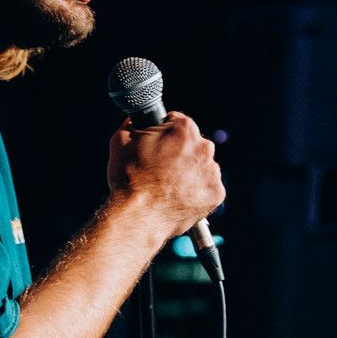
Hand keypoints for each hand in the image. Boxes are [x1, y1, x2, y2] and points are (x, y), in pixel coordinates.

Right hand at [106, 112, 224, 237]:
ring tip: (169, 187)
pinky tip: (179, 198)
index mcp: (184, 129)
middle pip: (193, 145)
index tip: (157, 147)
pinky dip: (197, 193)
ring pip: (202, 167)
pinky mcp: (216, 194)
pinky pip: (208, 189)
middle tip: (161, 170)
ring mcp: (212, 172)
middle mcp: (204, 147)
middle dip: (180, 154)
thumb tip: (134, 121)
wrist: (138, 216)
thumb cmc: (128, 179)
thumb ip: (130, 125)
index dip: (164, 134)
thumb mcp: (120, 142)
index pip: (176, 122)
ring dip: (190, 174)